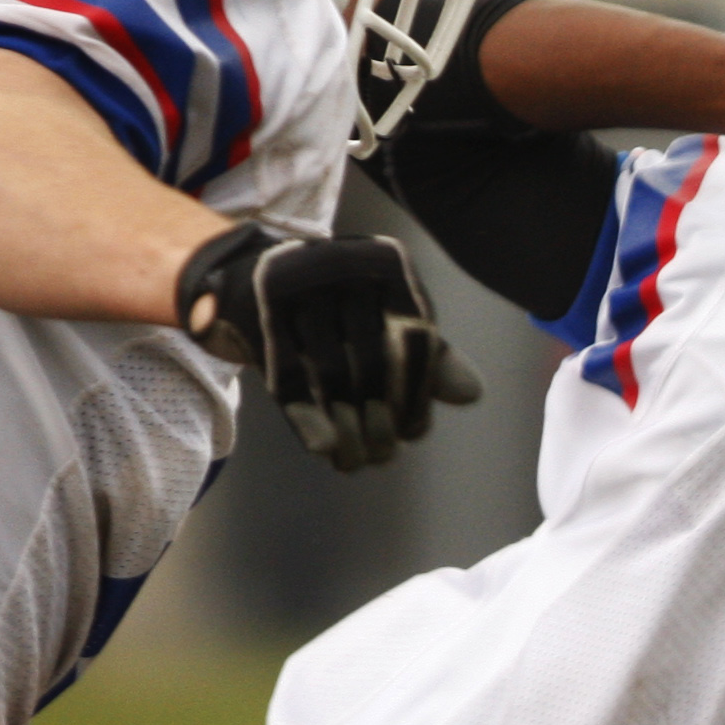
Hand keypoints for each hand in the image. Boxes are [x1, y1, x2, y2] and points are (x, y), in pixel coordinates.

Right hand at [176, 225, 484, 471]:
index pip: (415, 342)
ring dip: (348, 429)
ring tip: (359, 460)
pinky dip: (310, 419)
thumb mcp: (386, 318)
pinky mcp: (259, 315)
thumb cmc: (337, 306)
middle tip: (384, 456)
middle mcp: (343, 268)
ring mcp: (297, 289)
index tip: (413, 432)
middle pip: (373, 363)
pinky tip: (326, 449)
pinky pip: (288, 378)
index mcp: (387, 263)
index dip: (417, 396)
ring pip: (333, 376)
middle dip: (381, 420)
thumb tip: (471, 392)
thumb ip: (428, 354)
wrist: (253, 278)